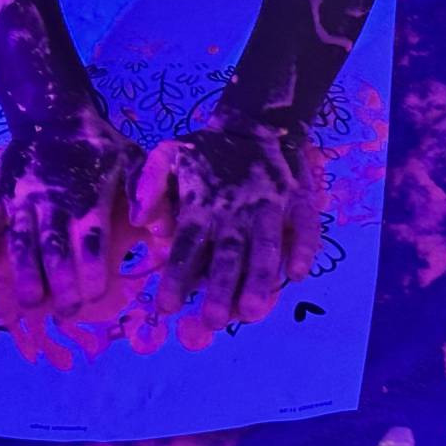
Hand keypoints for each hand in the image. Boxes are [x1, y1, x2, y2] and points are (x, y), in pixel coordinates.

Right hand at [0, 107, 143, 314]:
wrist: (55, 117)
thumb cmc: (99, 148)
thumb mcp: (132, 160)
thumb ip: (145, 193)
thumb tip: (156, 227)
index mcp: (88, 198)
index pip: (91, 240)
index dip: (93, 268)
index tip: (95, 294)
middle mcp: (53, 202)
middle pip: (55, 247)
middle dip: (61, 282)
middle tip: (67, 311)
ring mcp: (22, 198)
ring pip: (22, 239)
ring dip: (24, 272)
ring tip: (29, 301)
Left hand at [131, 106, 323, 326]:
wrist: (254, 124)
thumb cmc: (207, 152)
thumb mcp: (168, 154)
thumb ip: (149, 182)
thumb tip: (142, 219)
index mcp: (202, 206)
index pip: (186, 246)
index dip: (176, 277)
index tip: (167, 307)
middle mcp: (236, 213)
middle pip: (227, 256)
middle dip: (220, 290)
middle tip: (213, 321)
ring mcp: (270, 208)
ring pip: (264, 248)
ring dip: (258, 280)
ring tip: (252, 311)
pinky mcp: (299, 202)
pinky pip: (304, 227)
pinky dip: (302, 249)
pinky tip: (297, 274)